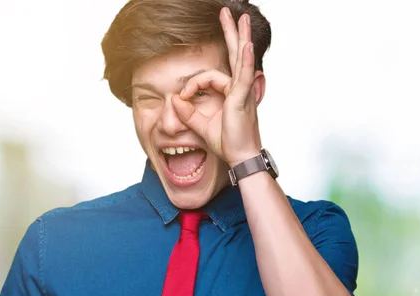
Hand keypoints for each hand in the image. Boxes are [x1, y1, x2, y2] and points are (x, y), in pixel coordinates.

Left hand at [172, 7, 262, 167]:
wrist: (240, 157)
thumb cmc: (227, 143)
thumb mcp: (201, 125)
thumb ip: (187, 112)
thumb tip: (174, 100)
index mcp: (231, 94)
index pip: (209, 77)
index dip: (192, 85)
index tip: (182, 99)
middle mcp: (239, 89)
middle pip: (234, 55)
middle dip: (231, 33)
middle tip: (229, 13)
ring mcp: (243, 92)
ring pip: (240, 59)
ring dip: (240, 36)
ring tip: (241, 18)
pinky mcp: (243, 98)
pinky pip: (244, 75)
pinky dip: (245, 61)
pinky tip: (246, 46)